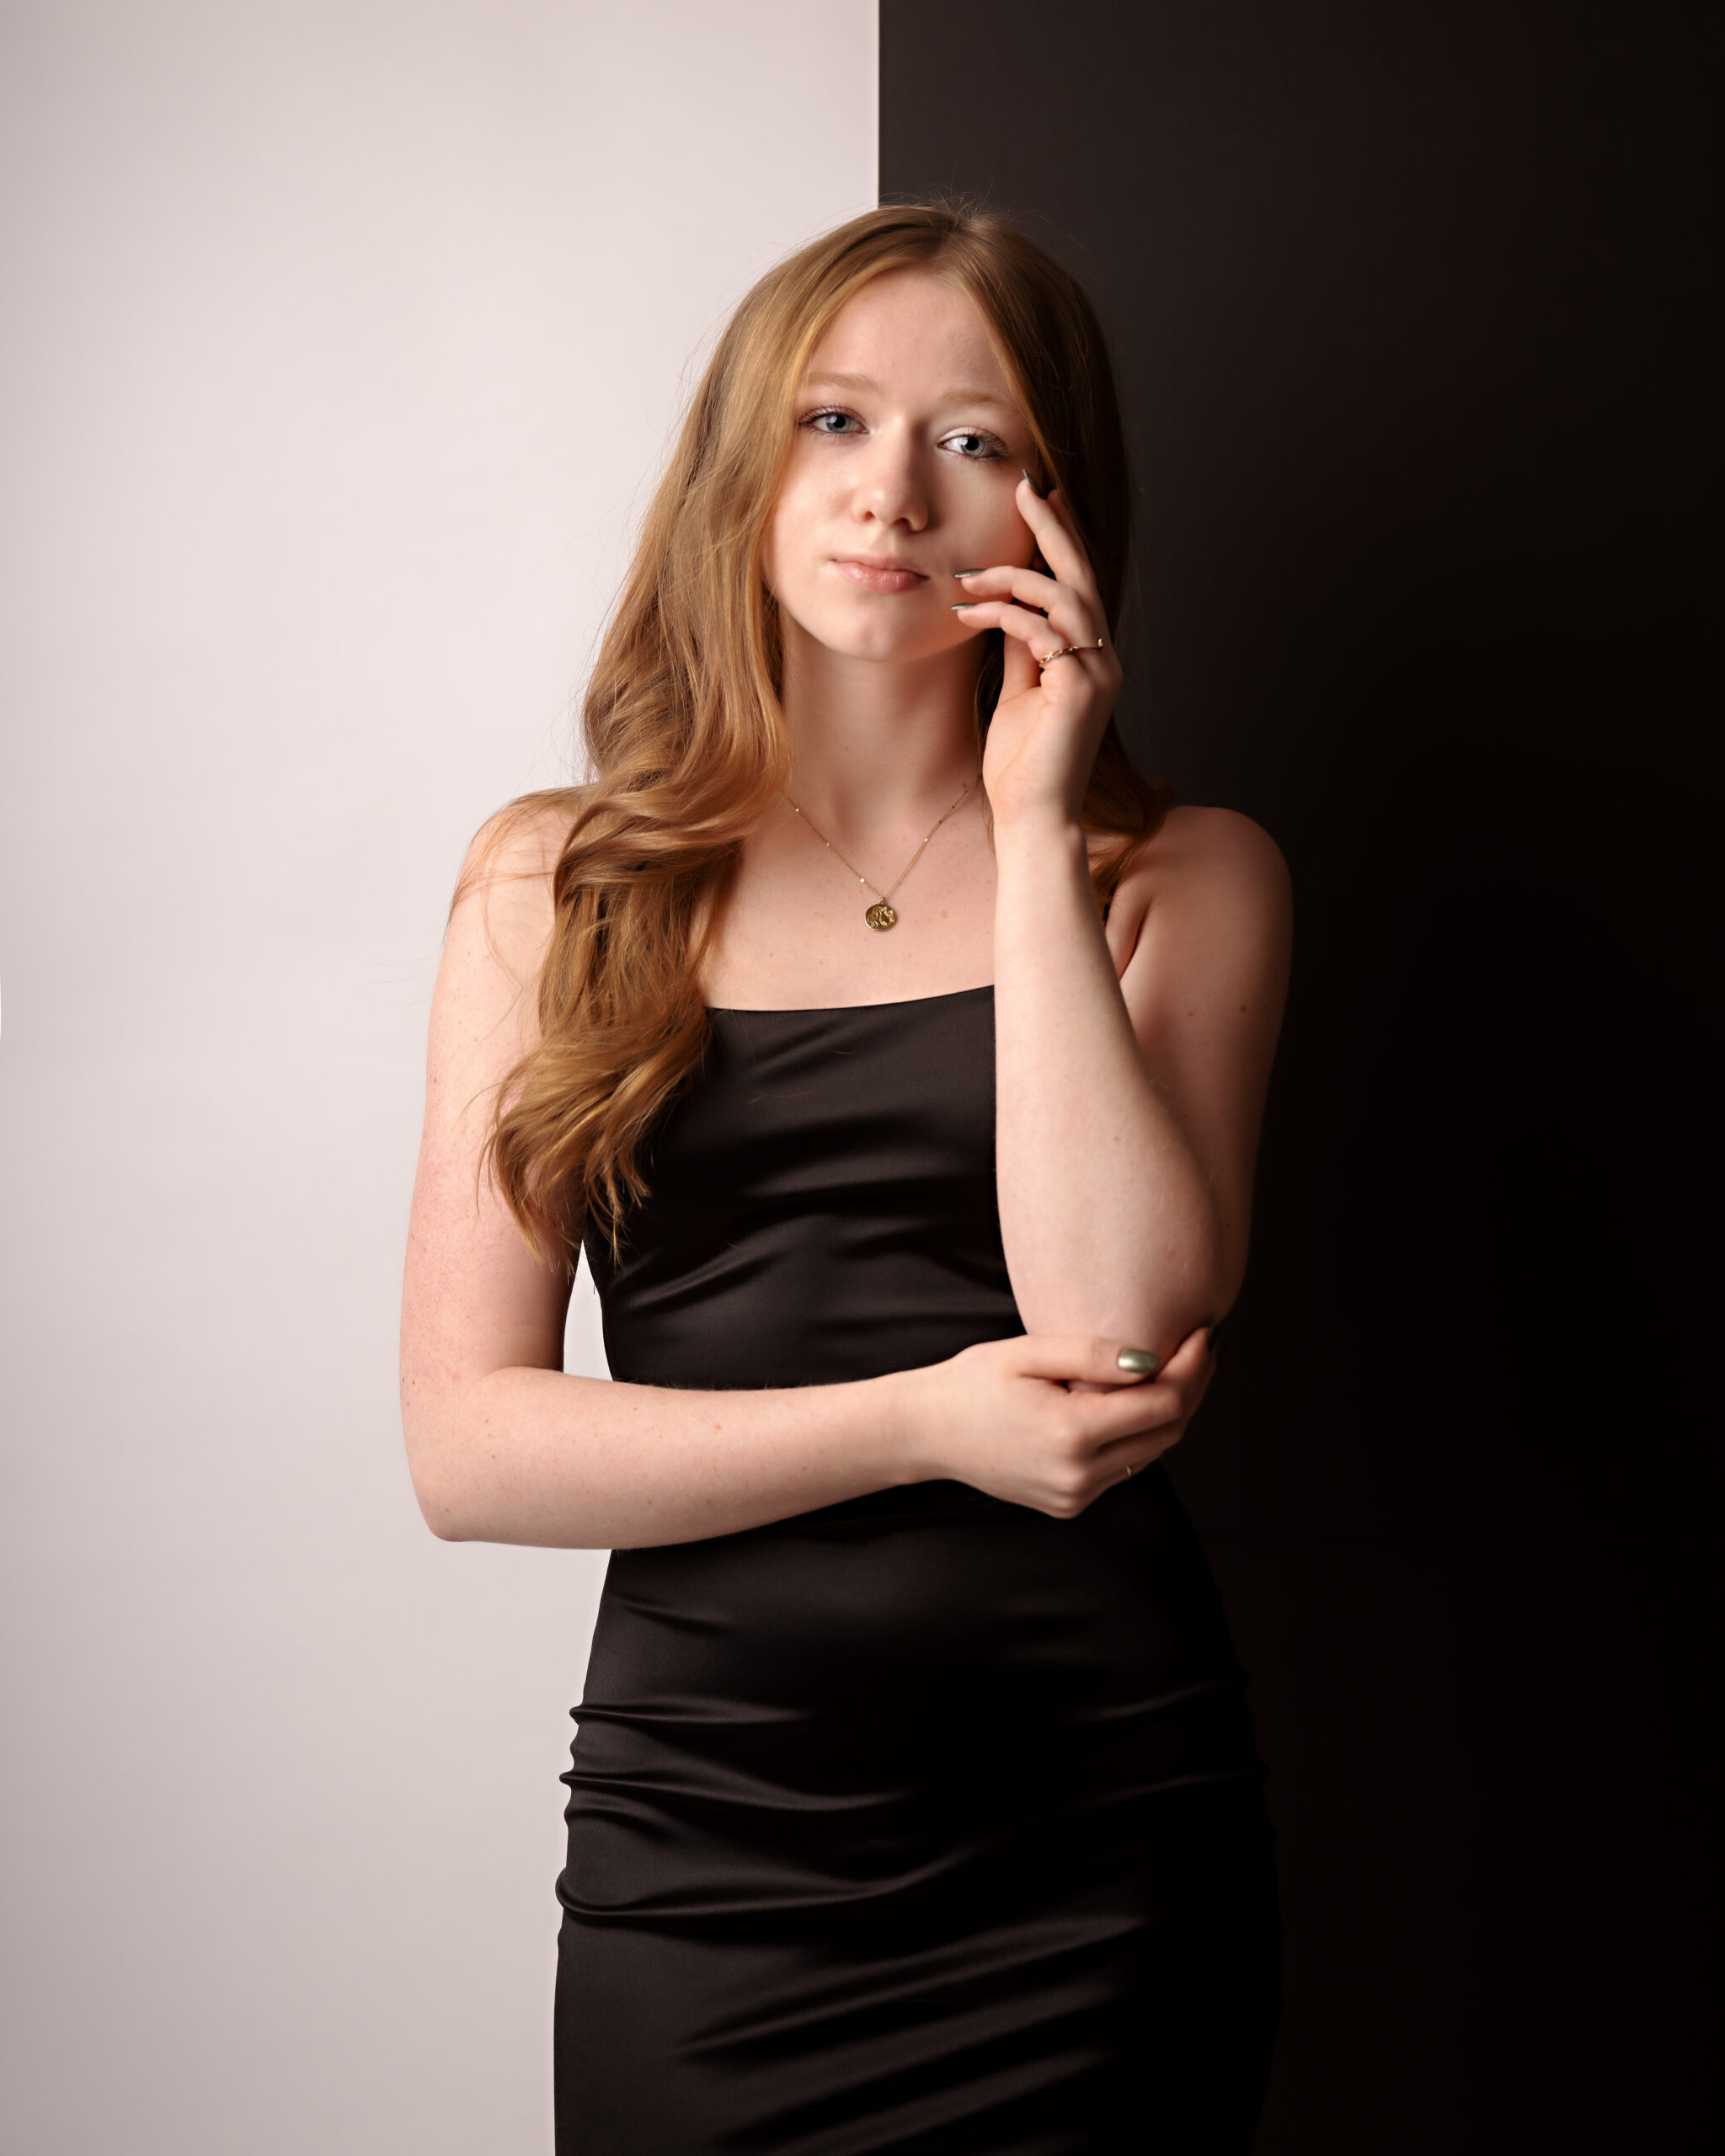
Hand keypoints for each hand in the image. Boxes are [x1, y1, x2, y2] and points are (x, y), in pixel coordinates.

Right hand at [891, 1325, 1216, 1519]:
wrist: (926, 1433)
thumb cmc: (972, 1384)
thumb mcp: (1028, 1353)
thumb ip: (1092, 1355)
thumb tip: (1153, 1360)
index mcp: (1071, 1434)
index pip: (1164, 1403)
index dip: (1192, 1367)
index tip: (1202, 1334)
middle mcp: (1079, 1475)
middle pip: (1168, 1432)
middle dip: (1191, 1387)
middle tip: (1199, 1348)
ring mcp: (1074, 1496)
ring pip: (1151, 1453)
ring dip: (1169, 1412)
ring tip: (1172, 1369)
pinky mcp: (1068, 1504)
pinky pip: (1123, 1469)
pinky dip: (1138, 1436)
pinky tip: (1131, 1403)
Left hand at [952, 475, 1124, 831]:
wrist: (1034, 817)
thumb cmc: (1022, 765)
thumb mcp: (1018, 692)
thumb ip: (1019, 648)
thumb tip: (1005, 607)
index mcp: (1091, 658)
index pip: (1078, 585)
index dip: (1062, 539)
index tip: (1039, 499)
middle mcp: (1103, 660)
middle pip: (1081, 576)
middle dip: (1052, 528)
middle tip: (1025, 488)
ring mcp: (1097, 674)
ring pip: (1062, 597)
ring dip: (1010, 577)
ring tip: (964, 577)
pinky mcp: (1079, 689)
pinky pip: (1042, 631)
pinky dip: (1005, 614)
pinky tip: (968, 613)